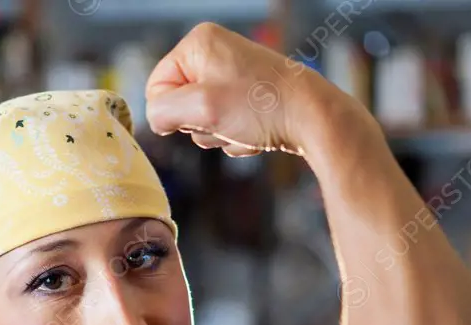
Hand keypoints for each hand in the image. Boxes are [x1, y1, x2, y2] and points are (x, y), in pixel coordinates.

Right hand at [145, 22, 378, 158]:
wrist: (313, 117)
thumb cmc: (261, 107)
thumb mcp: (202, 108)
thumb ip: (163, 111)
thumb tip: (157, 120)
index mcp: (198, 43)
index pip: (156, 87)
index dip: (172, 112)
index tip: (201, 117)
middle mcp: (214, 52)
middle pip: (180, 105)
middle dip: (201, 124)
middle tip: (227, 122)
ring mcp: (233, 73)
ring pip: (203, 118)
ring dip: (219, 133)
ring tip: (244, 128)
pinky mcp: (248, 93)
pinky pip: (225, 122)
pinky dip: (236, 134)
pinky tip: (256, 132)